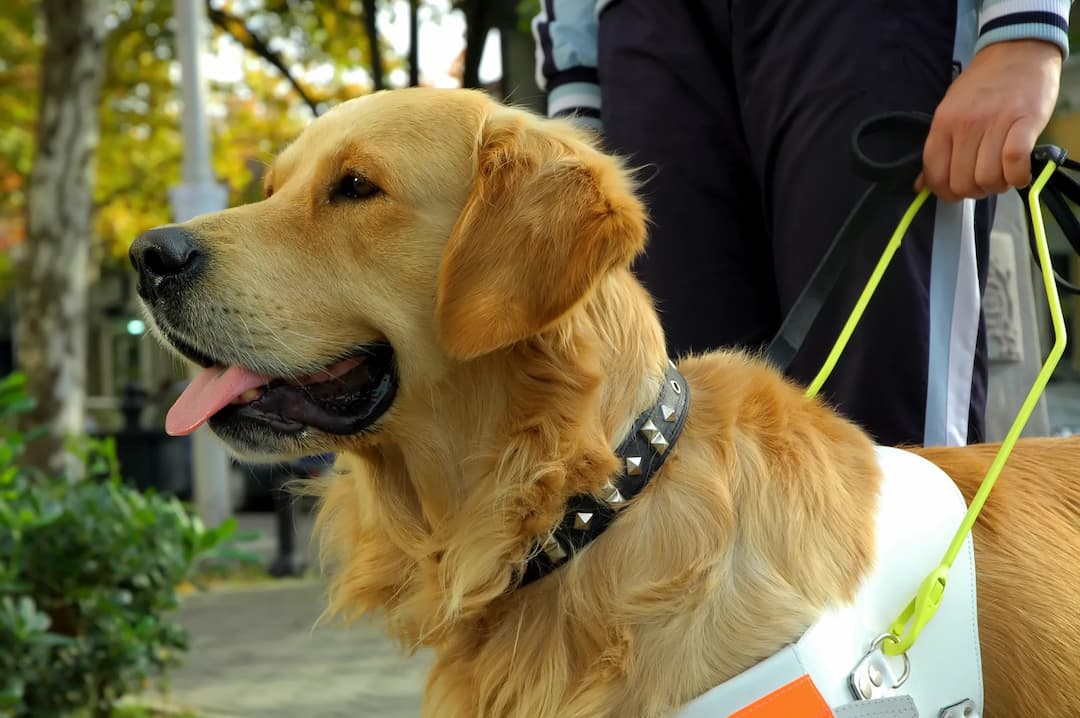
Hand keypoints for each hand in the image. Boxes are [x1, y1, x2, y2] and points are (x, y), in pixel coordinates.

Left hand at [917, 40, 1062, 201]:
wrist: (1018, 48)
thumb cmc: (983, 83)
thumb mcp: (950, 109)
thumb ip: (938, 147)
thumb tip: (921, 185)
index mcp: (943, 122)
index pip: (934, 172)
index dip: (943, 192)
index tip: (953, 193)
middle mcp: (966, 124)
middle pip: (962, 181)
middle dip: (973, 191)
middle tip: (983, 182)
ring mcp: (996, 122)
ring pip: (988, 177)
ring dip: (997, 186)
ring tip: (1002, 175)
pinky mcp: (1026, 121)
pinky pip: (1015, 163)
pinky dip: (1018, 177)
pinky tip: (1019, 174)